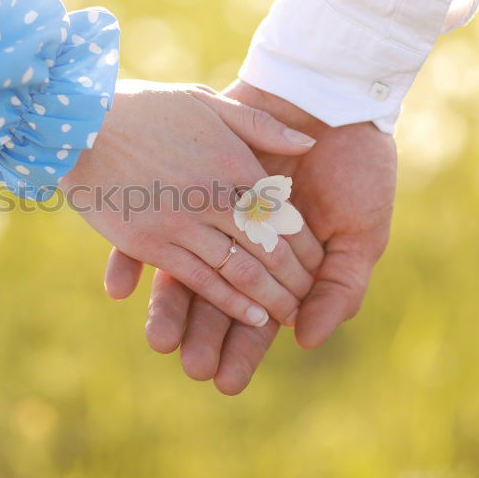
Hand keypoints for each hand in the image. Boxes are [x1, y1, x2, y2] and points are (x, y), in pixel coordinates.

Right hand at [62, 80, 323, 327]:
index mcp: (231, 160)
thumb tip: (308, 142)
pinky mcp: (151, 244)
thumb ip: (260, 124)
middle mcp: (212, 196)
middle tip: (309, 295)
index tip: (318, 261)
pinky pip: (201, 281)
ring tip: (289, 314)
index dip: (304, 242)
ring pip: (240, 271)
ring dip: (271, 298)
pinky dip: (231, 303)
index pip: (282, 211)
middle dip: (295, 277)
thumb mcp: (206, 101)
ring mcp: (181, 223)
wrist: (78, 126)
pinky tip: (252, 316)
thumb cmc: (145, 109)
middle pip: (268, 247)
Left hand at [106, 80, 396, 393]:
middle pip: (213, 300)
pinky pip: (149, 222)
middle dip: (201, 334)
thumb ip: (337, 287)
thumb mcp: (360, 231)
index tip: (226, 382)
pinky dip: (132, 255)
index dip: (243, 348)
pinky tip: (119, 285)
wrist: (328, 95)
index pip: (256, 315)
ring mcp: (208, 216)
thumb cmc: (355, 166)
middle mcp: (237, 245)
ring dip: (168, 306)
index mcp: (278, 262)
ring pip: (181, 269)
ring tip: (158, 339)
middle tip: (188, 364)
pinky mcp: (184, 184)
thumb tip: (304, 341)